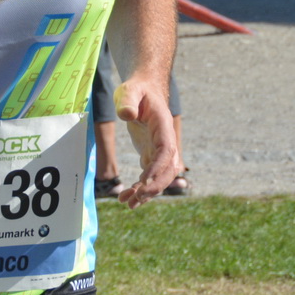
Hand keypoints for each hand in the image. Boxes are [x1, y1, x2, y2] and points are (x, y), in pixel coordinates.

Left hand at [113, 77, 181, 206]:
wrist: (144, 91)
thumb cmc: (136, 90)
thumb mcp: (129, 91)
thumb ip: (127, 101)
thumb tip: (126, 115)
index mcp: (163, 126)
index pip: (166, 150)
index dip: (158, 167)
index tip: (145, 181)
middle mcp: (166, 141)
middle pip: (169, 169)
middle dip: (155, 186)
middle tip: (137, 197)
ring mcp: (159, 150)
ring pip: (161, 177)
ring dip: (148, 192)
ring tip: (128, 203)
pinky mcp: (151, 155)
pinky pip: (150, 177)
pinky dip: (141, 189)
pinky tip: (126, 198)